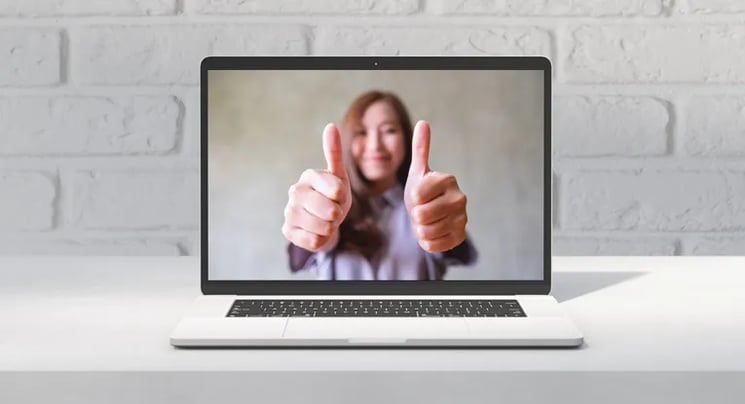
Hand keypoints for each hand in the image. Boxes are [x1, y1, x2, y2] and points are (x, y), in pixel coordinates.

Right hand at [282, 123, 351, 251]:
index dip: (344, 197)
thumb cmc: (333, 195)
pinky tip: (316, 231)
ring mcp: (289, 211)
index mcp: (309, 175)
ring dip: (330, 227)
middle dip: (338, 214)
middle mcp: (295, 191)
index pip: (337, 190)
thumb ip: (334, 153)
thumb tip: (330, 126)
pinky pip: (314, 241)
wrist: (323, 219)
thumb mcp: (339, 176)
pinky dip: (321, 239)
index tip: (338, 195)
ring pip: (323, 227)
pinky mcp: (287, 231)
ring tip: (325, 220)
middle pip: (331, 211)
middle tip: (333, 211)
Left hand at [404, 121, 467, 252]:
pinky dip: (427, 241)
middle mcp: (460, 198)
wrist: (433, 213)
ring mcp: (462, 219)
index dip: (412, 197)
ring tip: (427, 220)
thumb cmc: (423, 190)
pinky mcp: (460, 236)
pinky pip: (433, 245)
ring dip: (420, 228)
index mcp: (448, 180)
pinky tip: (433, 231)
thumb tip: (423, 123)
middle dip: (415, 215)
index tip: (419, 194)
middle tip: (422, 209)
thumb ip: (421, 148)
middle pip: (421, 214)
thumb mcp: (418, 171)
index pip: (417, 194)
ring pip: (426, 231)